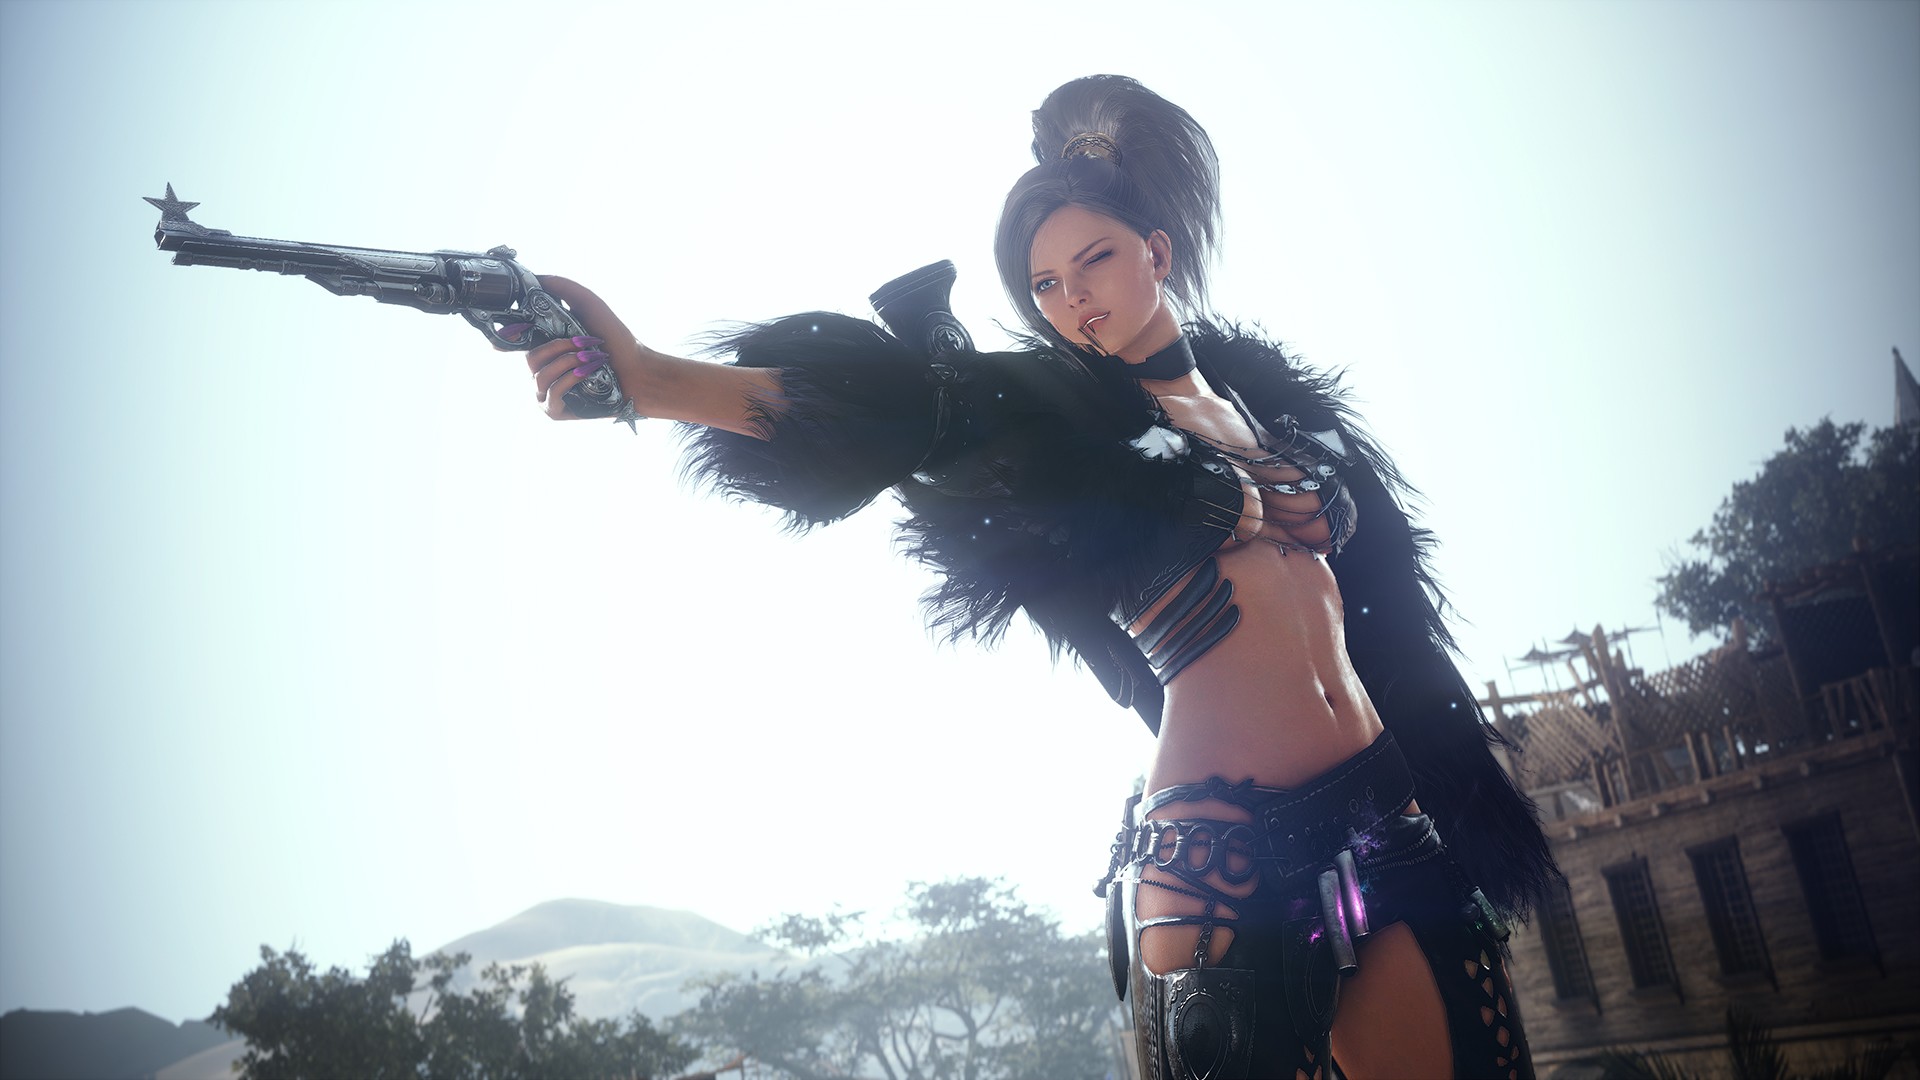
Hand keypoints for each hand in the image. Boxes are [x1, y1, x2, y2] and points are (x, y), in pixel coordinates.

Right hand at [506, 276, 644, 420]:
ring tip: (592, 360)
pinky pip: (549, 396)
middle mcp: (543, 369)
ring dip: (567, 364)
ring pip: (538, 377)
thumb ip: (563, 288)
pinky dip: (569, 382)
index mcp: (546, 346)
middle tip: (582, 344)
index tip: (508, 332)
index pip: (511, 343)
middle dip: (557, 348)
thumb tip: (535, 278)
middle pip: (528, 358)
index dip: (505, 338)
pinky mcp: (556, 411)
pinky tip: (587, 376)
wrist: (638, 371)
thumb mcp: (589, 305)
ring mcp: (547, 392)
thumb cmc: (616, 340)